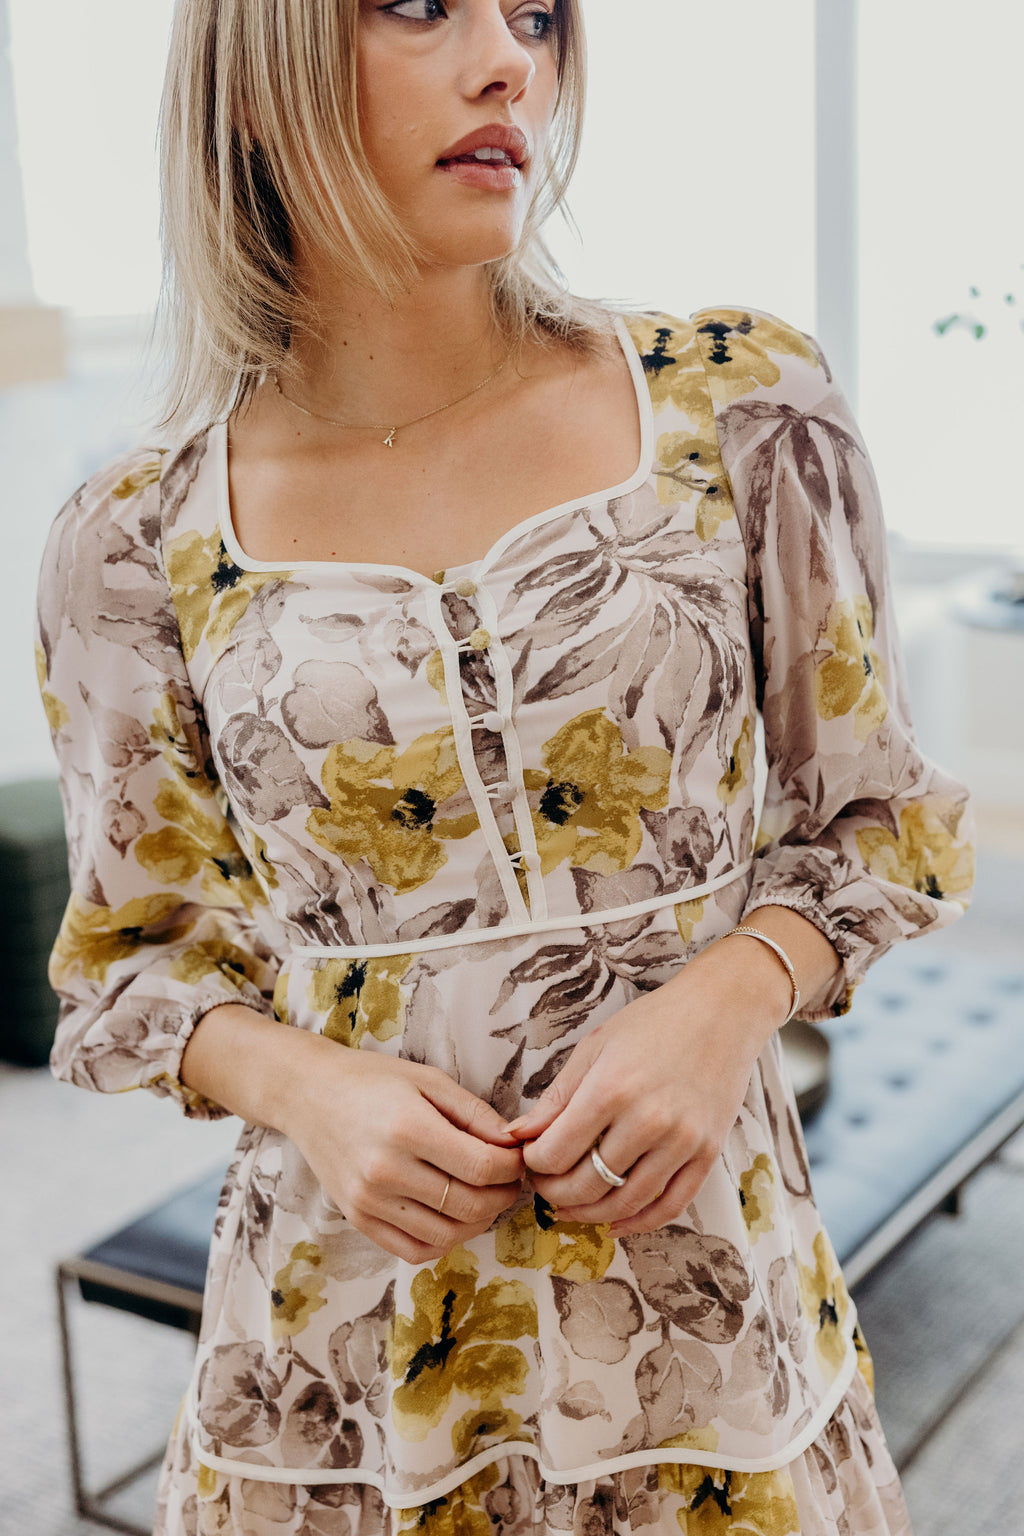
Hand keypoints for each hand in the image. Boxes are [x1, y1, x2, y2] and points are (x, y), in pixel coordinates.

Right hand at [278, 1033, 525, 1263]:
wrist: (308, 1095)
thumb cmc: (372, 1081)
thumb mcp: (428, 1080)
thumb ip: (474, 1113)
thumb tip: (513, 1144)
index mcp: (408, 1128)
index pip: (482, 1167)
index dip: (512, 1167)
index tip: (517, 1157)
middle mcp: (386, 1170)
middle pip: (470, 1205)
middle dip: (503, 1195)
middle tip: (508, 1180)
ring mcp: (369, 1201)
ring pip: (447, 1235)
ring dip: (479, 1222)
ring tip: (484, 1197)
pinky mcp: (358, 1219)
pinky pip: (414, 1250)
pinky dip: (444, 1240)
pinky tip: (453, 1216)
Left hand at [505, 967, 780, 1236]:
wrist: (721, 1012)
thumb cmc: (654, 1022)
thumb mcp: (595, 1047)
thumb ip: (557, 1097)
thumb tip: (517, 1135)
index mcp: (610, 1090)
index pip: (555, 1153)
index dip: (534, 1165)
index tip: (531, 1159)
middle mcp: (647, 1121)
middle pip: (587, 1184)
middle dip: (555, 1193)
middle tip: (545, 1187)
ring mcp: (682, 1142)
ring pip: (625, 1203)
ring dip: (590, 1213)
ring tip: (571, 1206)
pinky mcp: (707, 1154)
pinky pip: (670, 1205)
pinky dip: (639, 1223)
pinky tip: (615, 1222)